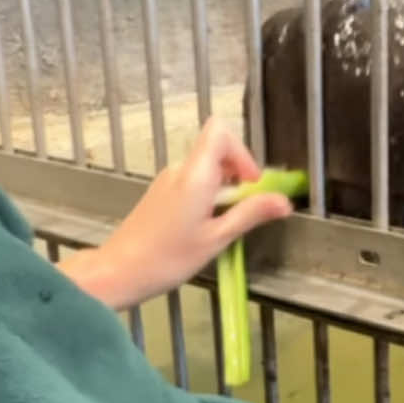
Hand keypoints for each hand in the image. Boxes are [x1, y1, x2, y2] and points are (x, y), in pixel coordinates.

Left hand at [60, 118, 294, 310]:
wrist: (119, 271)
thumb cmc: (168, 257)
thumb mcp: (217, 238)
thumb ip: (250, 214)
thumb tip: (284, 202)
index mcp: (195, 174)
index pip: (220, 131)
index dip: (242, 152)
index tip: (251, 184)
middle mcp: (180, 170)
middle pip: (216, 149)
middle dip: (238, 174)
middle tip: (244, 208)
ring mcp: (168, 180)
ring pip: (206, 168)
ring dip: (224, 189)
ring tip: (223, 224)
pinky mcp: (161, 193)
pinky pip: (193, 182)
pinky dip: (207, 197)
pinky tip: (204, 227)